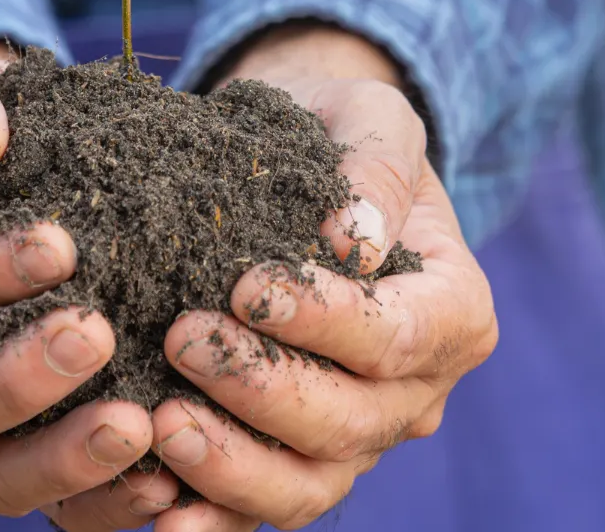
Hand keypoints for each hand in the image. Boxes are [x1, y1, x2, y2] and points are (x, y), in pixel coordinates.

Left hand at [143, 25, 497, 530]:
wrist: (295, 166)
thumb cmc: (334, 133)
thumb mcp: (370, 114)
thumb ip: (377, 163)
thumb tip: (354, 240)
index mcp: (450, 308)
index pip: (397, 335)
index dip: (324, 323)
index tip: (244, 286)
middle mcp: (414, 389)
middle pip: (352, 421)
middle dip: (264, 389)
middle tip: (183, 339)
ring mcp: (358, 433)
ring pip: (310, 484)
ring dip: (234, 466)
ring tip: (161, 423)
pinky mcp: (298, 455)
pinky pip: (263, 505)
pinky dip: (213, 516)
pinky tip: (154, 507)